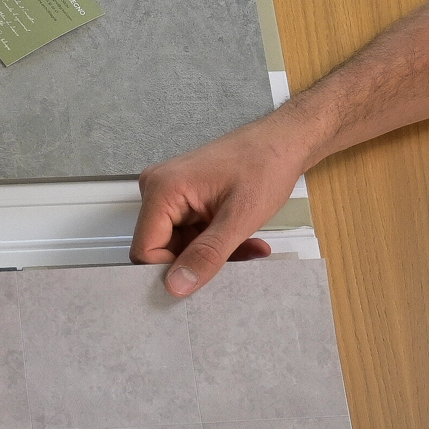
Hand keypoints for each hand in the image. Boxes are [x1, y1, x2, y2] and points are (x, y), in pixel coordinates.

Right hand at [131, 115, 310, 296]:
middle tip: (236, 262)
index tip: (202, 279)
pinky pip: (189, 233)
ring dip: (211, 253)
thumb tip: (176, 286)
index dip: (170, 271)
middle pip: (161, 249)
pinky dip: (214, 242)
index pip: (145, 250)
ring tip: (247, 247)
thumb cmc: (266, 165)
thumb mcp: (239, 218)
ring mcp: (169, 193)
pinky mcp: (183, 198)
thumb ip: (207, 255)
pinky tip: (241, 239)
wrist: (284, 141)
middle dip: (197, 262)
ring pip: (178, 245)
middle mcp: (157, 189)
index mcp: (162, 189)